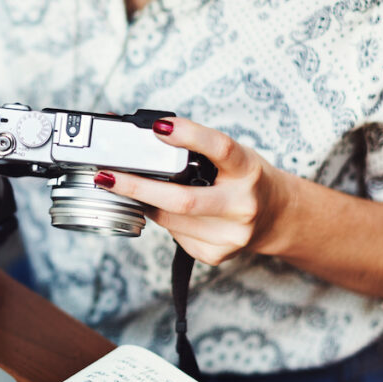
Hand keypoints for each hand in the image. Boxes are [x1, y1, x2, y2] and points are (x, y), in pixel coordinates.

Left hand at [94, 116, 291, 265]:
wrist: (276, 217)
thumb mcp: (230, 156)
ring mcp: (230, 234)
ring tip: (136, 189)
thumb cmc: (243, 178)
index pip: (220, 149)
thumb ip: (193, 146)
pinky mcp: (216, 254)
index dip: (189, 136)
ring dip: (146, 203)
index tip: (158, 128)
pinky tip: (169, 211)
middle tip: (106, 176)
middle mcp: (242, 204)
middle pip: (183, 200)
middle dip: (137, 187)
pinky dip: (163, 219)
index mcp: (247, 170)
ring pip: (169, 219)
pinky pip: (174, 235)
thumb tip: (139, 128)